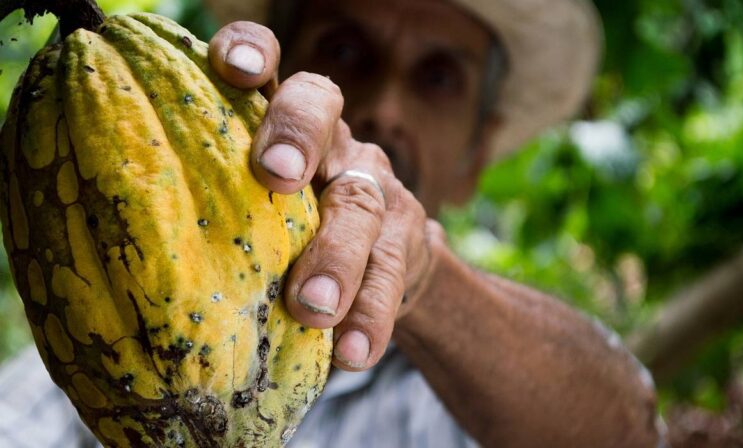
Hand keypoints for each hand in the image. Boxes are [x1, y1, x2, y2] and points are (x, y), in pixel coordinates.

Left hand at [209, 22, 440, 370]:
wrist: (382, 263)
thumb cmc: (290, 234)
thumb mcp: (254, 208)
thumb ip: (212, 205)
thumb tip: (113, 244)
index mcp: (282, 122)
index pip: (269, 66)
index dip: (252, 52)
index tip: (231, 68)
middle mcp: (332, 140)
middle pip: (321, 108)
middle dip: (297, 135)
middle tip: (274, 175)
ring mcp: (374, 186)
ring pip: (361, 203)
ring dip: (336, 256)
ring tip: (312, 307)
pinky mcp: (406, 240)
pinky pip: (391, 275)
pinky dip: (371, 315)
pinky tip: (354, 353)